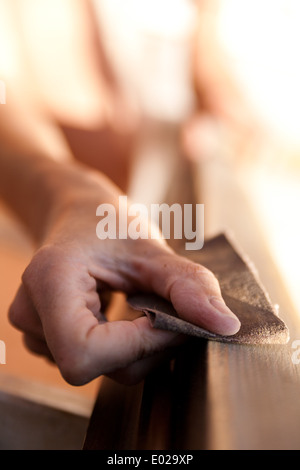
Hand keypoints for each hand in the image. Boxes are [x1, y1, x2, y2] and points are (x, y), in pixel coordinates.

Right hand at [8, 166, 239, 385]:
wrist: (79, 216)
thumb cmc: (108, 223)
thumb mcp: (151, 246)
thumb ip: (188, 286)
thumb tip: (226, 326)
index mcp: (50, 281)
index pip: (86, 351)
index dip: (138, 345)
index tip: (172, 319)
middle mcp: (31, 311)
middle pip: (96, 366)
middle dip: (145, 347)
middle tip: (166, 311)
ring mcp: (33, 329)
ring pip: (98, 369)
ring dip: (135, 347)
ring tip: (140, 305)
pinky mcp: (44, 338)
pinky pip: (92, 363)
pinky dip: (121, 347)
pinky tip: (121, 316)